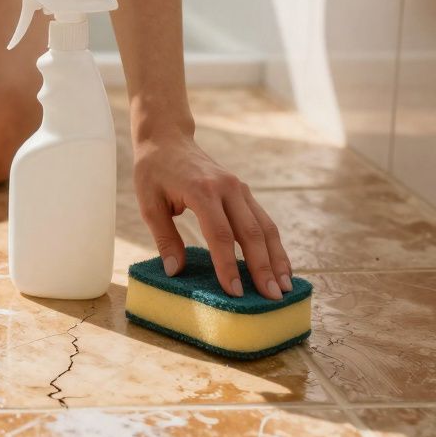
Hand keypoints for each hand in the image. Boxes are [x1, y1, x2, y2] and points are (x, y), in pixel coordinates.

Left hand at [133, 133, 290, 299]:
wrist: (168, 139)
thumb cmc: (154, 172)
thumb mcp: (149, 204)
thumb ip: (165, 238)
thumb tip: (175, 272)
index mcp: (202, 190)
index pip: (220, 235)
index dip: (228, 265)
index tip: (234, 293)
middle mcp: (227, 188)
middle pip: (251, 233)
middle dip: (263, 268)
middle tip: (272, 298)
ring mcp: (239, 188)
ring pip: (265, 226)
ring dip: (277, 258)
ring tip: (285, 288)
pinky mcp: (244, 192)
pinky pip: (264, 220)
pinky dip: (273, 245)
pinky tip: (280, 266)